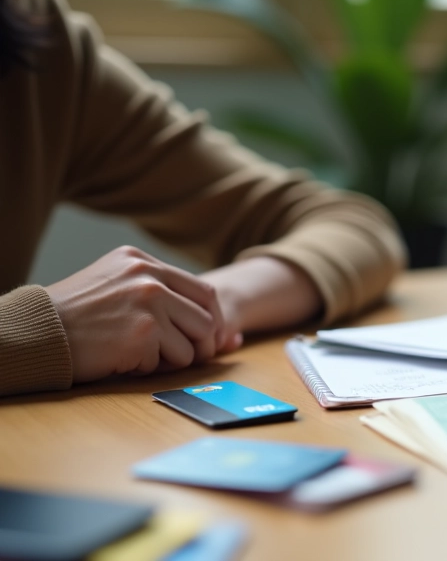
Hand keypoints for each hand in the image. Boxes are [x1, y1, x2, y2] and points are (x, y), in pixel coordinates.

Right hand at [45, 246, 240, 382]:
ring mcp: (148, 304)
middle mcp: (149, 277)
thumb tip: (225, 333)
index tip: (210, 340)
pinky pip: (168, 361)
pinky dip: (150, 368)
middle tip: (184, 357)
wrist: (37, 332)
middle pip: (206, 319)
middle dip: (202, 345)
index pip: (203, 291)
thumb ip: (162, 296)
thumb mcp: (117, 286)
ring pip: (192, 344)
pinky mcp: (143, 333)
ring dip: (173, 359)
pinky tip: (123, 359)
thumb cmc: (76, 316)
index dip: (212, 321)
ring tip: (143, 356)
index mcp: (142, 261)